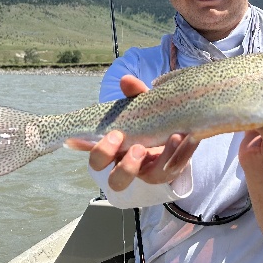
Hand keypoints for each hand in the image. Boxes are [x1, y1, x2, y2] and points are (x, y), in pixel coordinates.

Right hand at [86, 75, 198, 191]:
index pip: (93, 152)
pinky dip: (178, 154)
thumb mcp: (145, 104)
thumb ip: (136, 94)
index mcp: (113, 148)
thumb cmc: (154, 119)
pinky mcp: (164, 173)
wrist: (182, 132)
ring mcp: (143, 172)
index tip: (75, 136)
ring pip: (127, 182)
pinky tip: (187, 137)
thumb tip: (126, 80)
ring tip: (151, 144)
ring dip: (134, 164)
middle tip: (121, 138)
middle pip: (110, 176)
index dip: (82, 145)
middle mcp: (123, 164)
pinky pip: (167, 172)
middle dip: (108, 156)